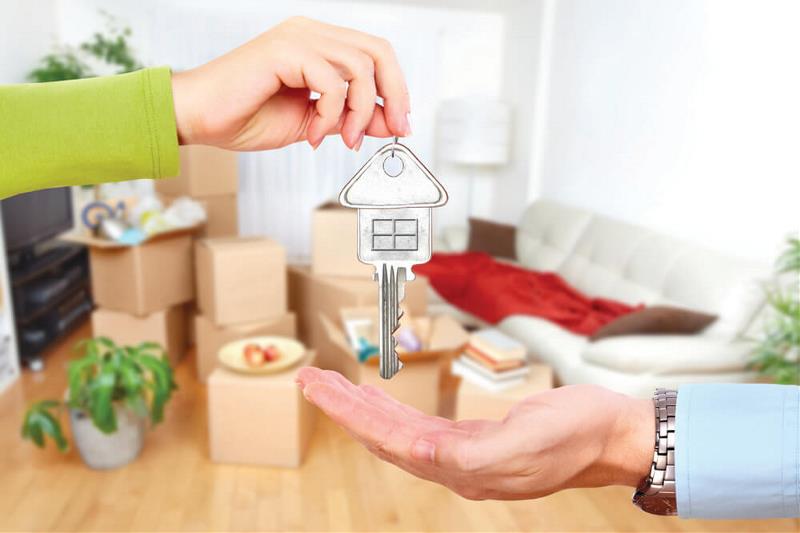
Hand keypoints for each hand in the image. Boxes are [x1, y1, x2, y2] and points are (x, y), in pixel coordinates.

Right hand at [171, 17, 409, 150]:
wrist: (199, 119)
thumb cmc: (245, 116)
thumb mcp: (313, 123)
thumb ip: (350, 119)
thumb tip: (391, 123)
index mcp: (318, 45)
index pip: (375, 54)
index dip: (397, 88)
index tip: (401, 123)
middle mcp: (311, 34)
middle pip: (378, 51)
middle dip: (394, 93)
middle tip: (393, 129)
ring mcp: (298, 37)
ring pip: (360, 66)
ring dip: (360, 112)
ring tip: (343, 139)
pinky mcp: (285, 50)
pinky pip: (331, 81)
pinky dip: (330, 114)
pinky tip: (311, 134)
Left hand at [296, 367, 653, 500]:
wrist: (614, 435)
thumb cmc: (580, 433)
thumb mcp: (531, 440)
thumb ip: (475, 454)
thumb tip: (421, 456)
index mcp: (465, 469)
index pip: (389, 441)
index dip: (350, 414)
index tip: (317, 388)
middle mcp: (457, 466)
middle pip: (384, 436)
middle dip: (345, 408)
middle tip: (308, 379)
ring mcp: (466, 455)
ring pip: (398, 431)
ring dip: (363, 408)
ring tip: (331, 385)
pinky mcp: (476, 440)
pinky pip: (420, 427)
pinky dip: (393, 412)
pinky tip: (378, 401)